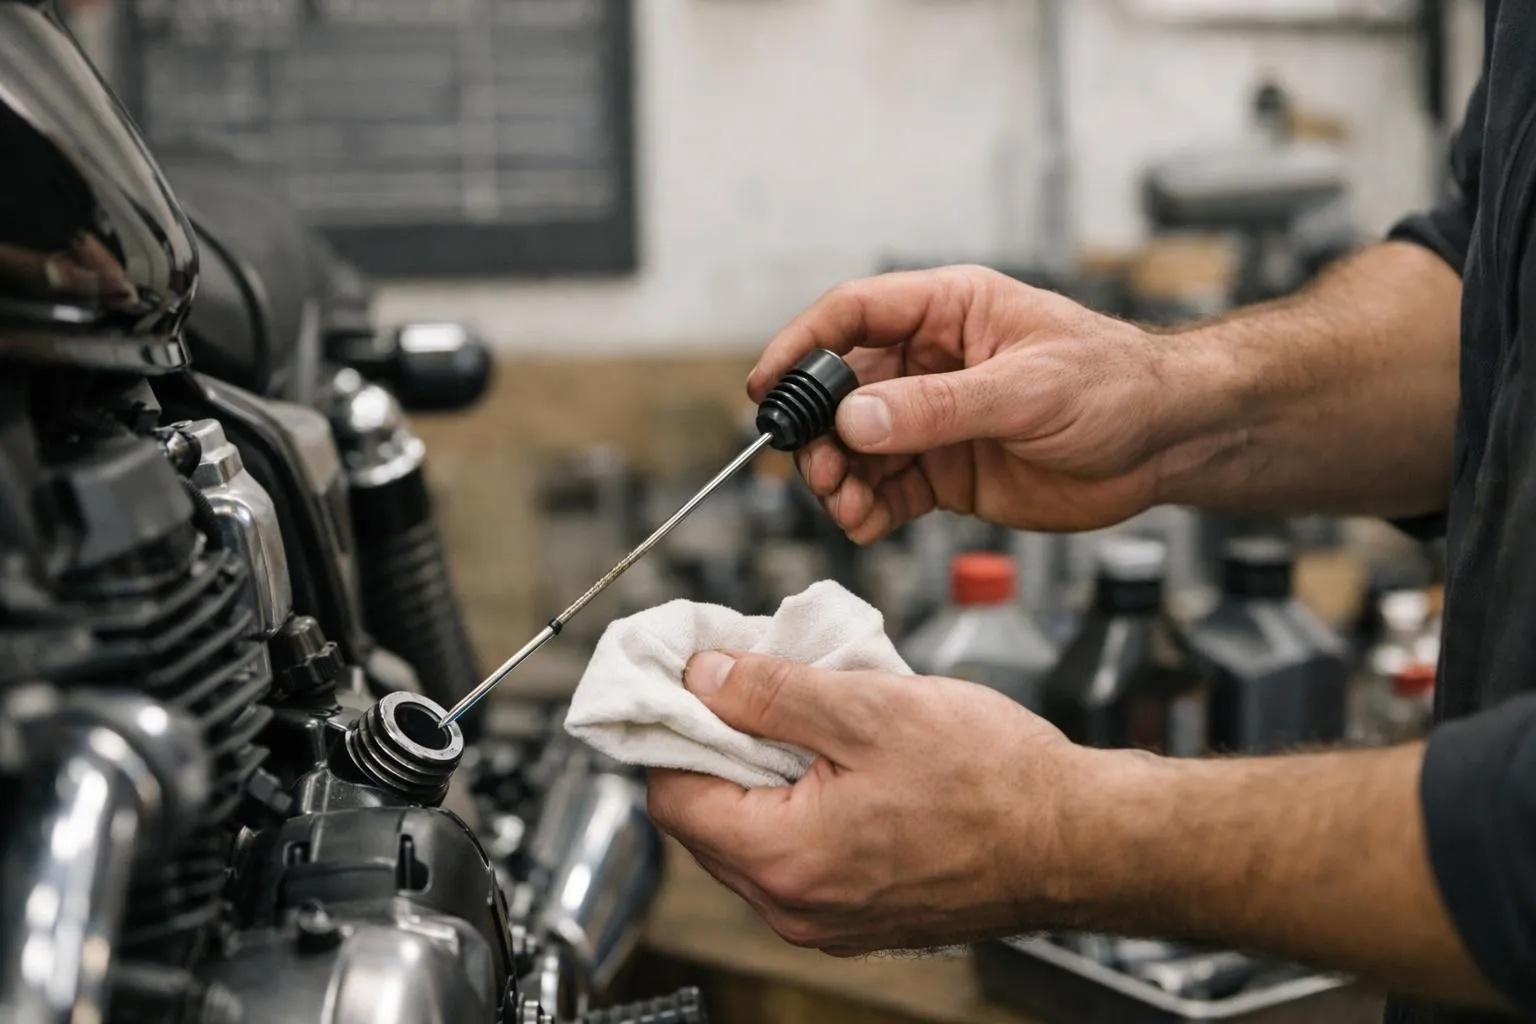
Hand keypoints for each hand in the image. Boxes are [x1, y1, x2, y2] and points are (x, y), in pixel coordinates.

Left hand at [646, 650, 1096, 954]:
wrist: (1078, 839)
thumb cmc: (994, 782)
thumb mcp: (868, 709)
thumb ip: (770, 694)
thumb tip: (703, 679)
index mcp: (784, 859)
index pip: (672, 795)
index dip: (674, 729)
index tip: (692, 683)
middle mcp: (796, 907)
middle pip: (706, 819)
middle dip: (719, 748)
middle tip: (753, 687)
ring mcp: (829, 920)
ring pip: (752, 838)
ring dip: (762, 776)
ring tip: (807, 721)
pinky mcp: (861, 916)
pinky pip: (798, 856)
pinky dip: (800, 806)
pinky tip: (840, 762)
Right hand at [749, 265, 1229, 539]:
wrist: (1167, 444)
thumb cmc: (1117, 385)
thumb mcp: (1027, 389)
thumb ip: (938, 407)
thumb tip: (857, 420)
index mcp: (949, 313)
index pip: (853, 315)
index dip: (802, 346)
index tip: (769, 387)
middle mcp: (931, 363)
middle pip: (842, 388)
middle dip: (818, 430)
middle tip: (817, 468)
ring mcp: (935, 419)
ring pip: (857, 445)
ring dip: (839, 476)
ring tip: (845, 504)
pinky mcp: (947, 470)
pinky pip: (887, 489)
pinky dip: (868, 509)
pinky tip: (867, 524)